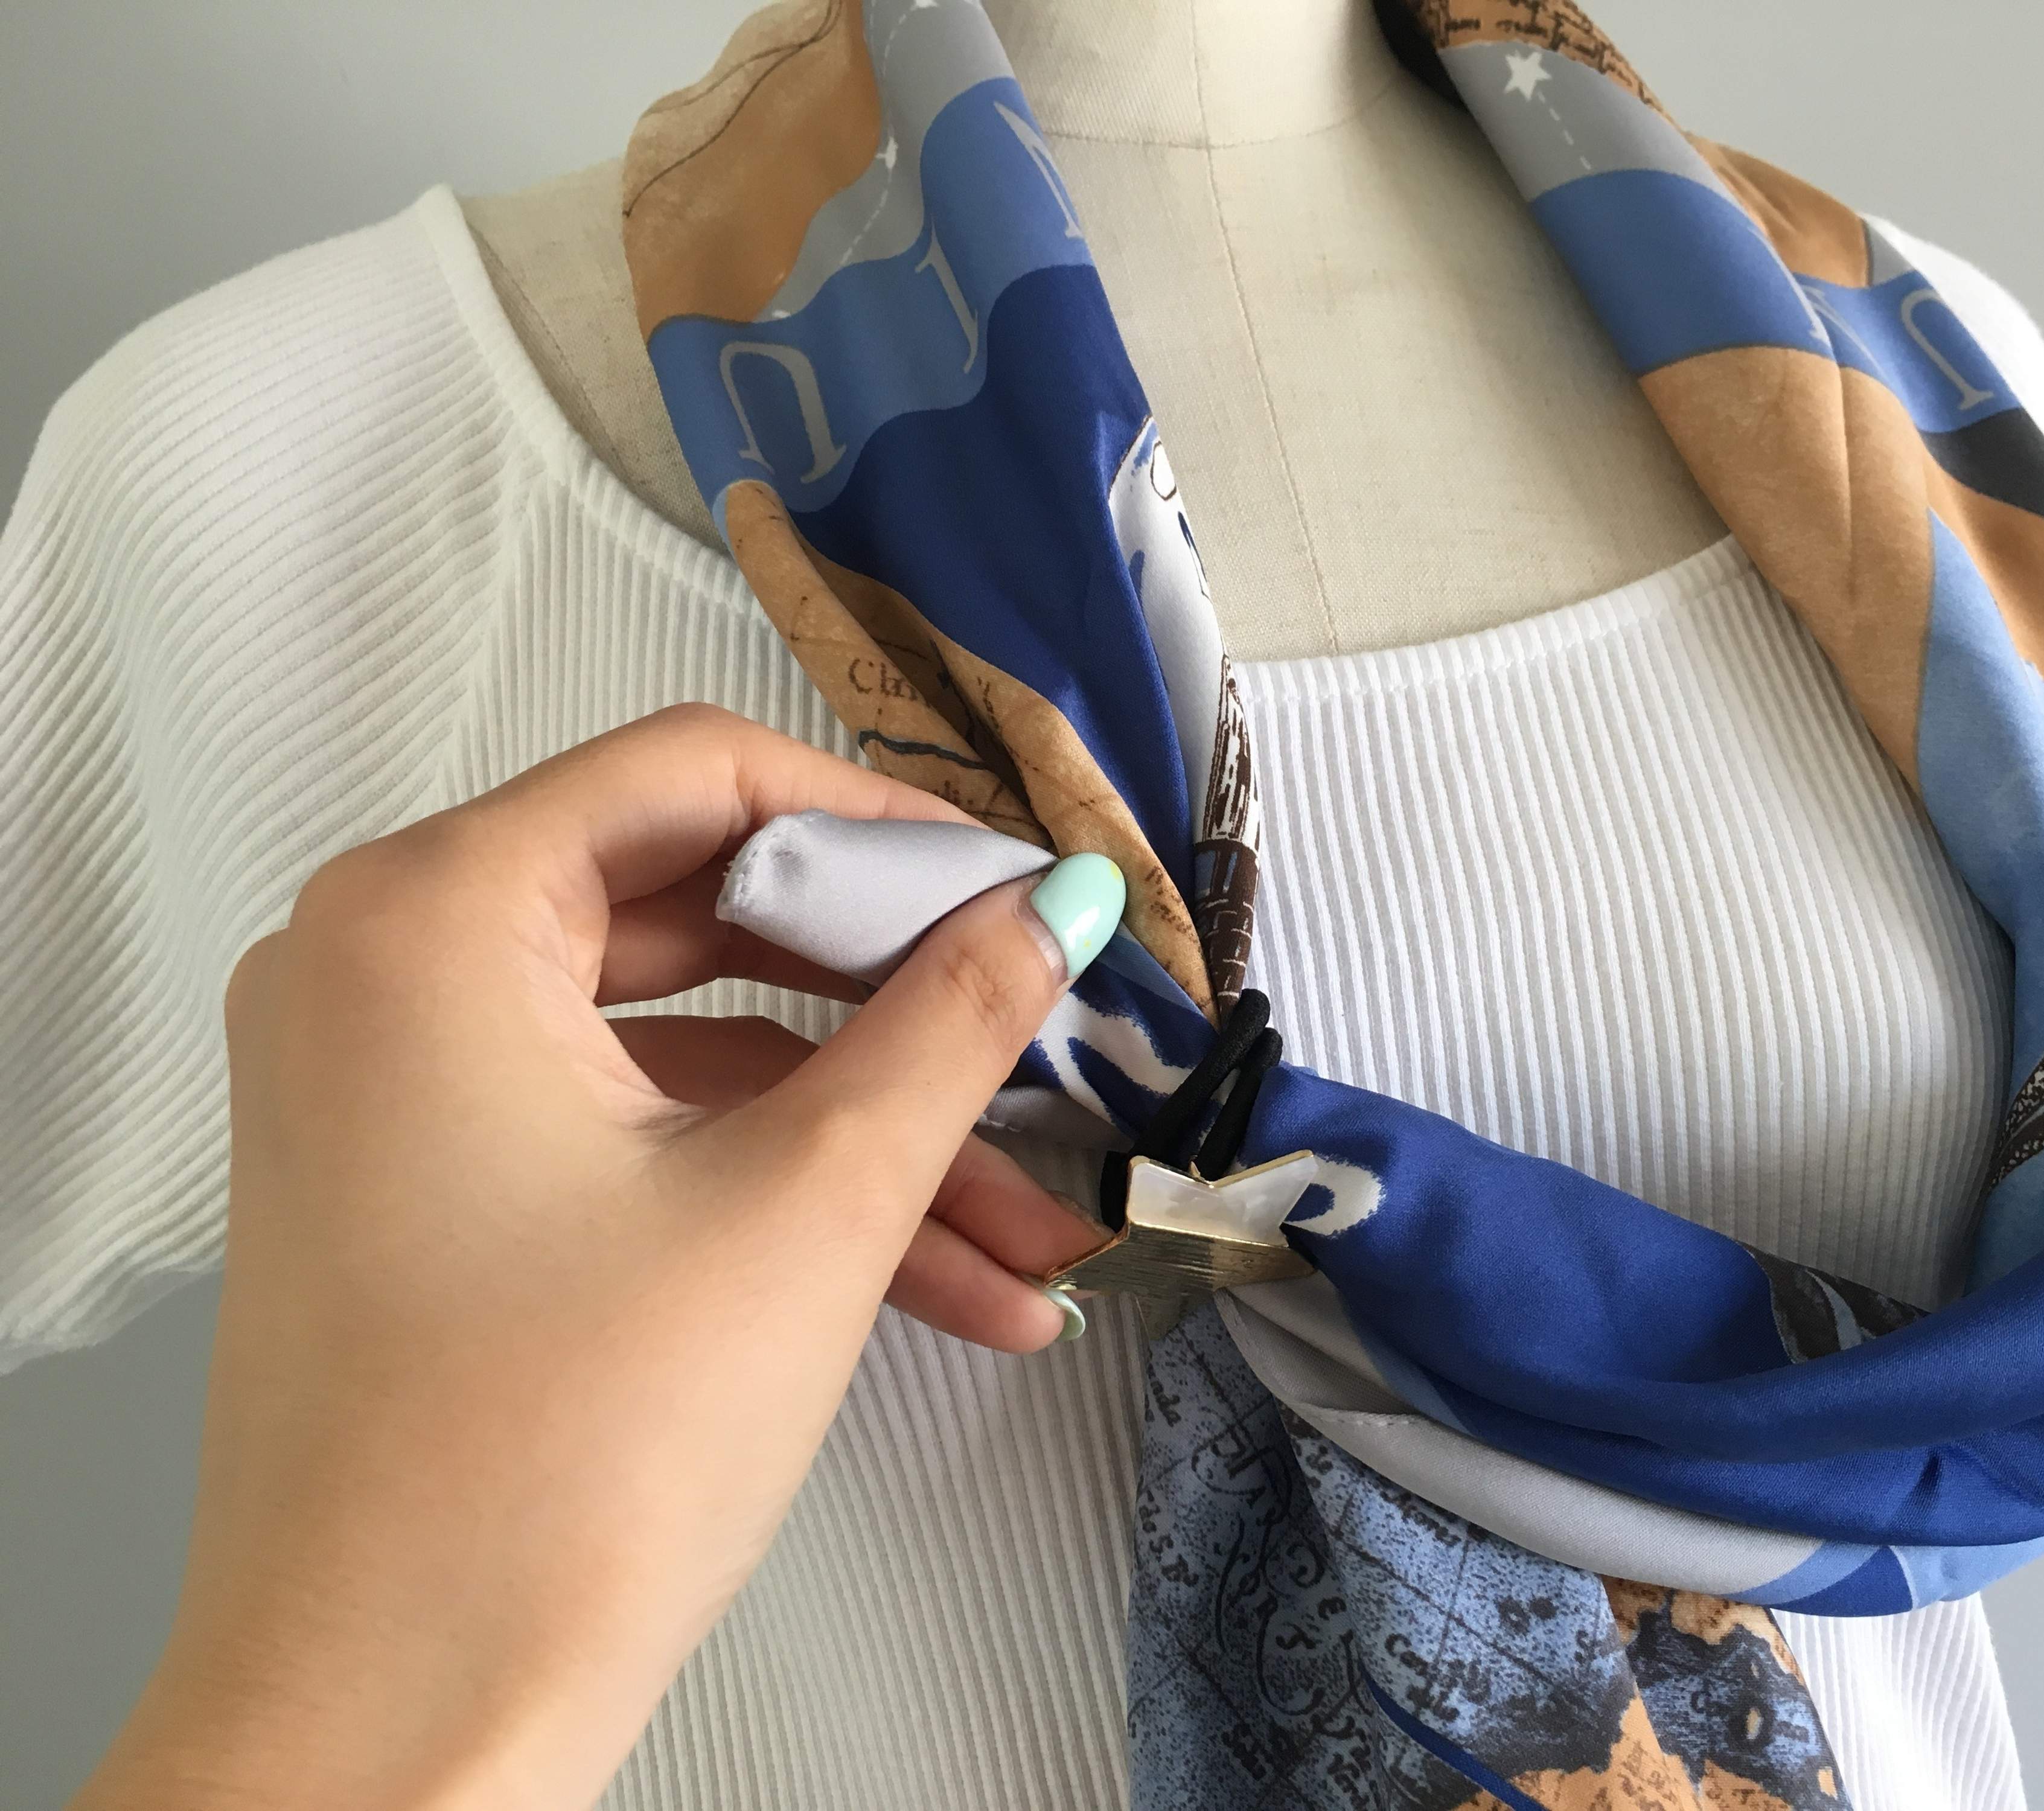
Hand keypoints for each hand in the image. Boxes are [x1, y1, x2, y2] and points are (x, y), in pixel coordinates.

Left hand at [72, 704, 1122, 1810]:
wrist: (391, 1737)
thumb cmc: (552, 1466)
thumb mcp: (807, 1206)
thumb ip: (947, 1026)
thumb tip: (1051, 911)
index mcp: (430, 918)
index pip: (696, 775)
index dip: (884, 823)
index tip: (1017, 886)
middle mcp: (386, 978)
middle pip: (701, 911)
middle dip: (898, 1004)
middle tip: (1043, 1034)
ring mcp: (405, 1097)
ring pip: (693, 1055)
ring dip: (871, 1137)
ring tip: (1038, 1231)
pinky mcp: (442, 1200)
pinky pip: (644, 1146)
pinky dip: (785, 1201)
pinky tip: (959, 1293)